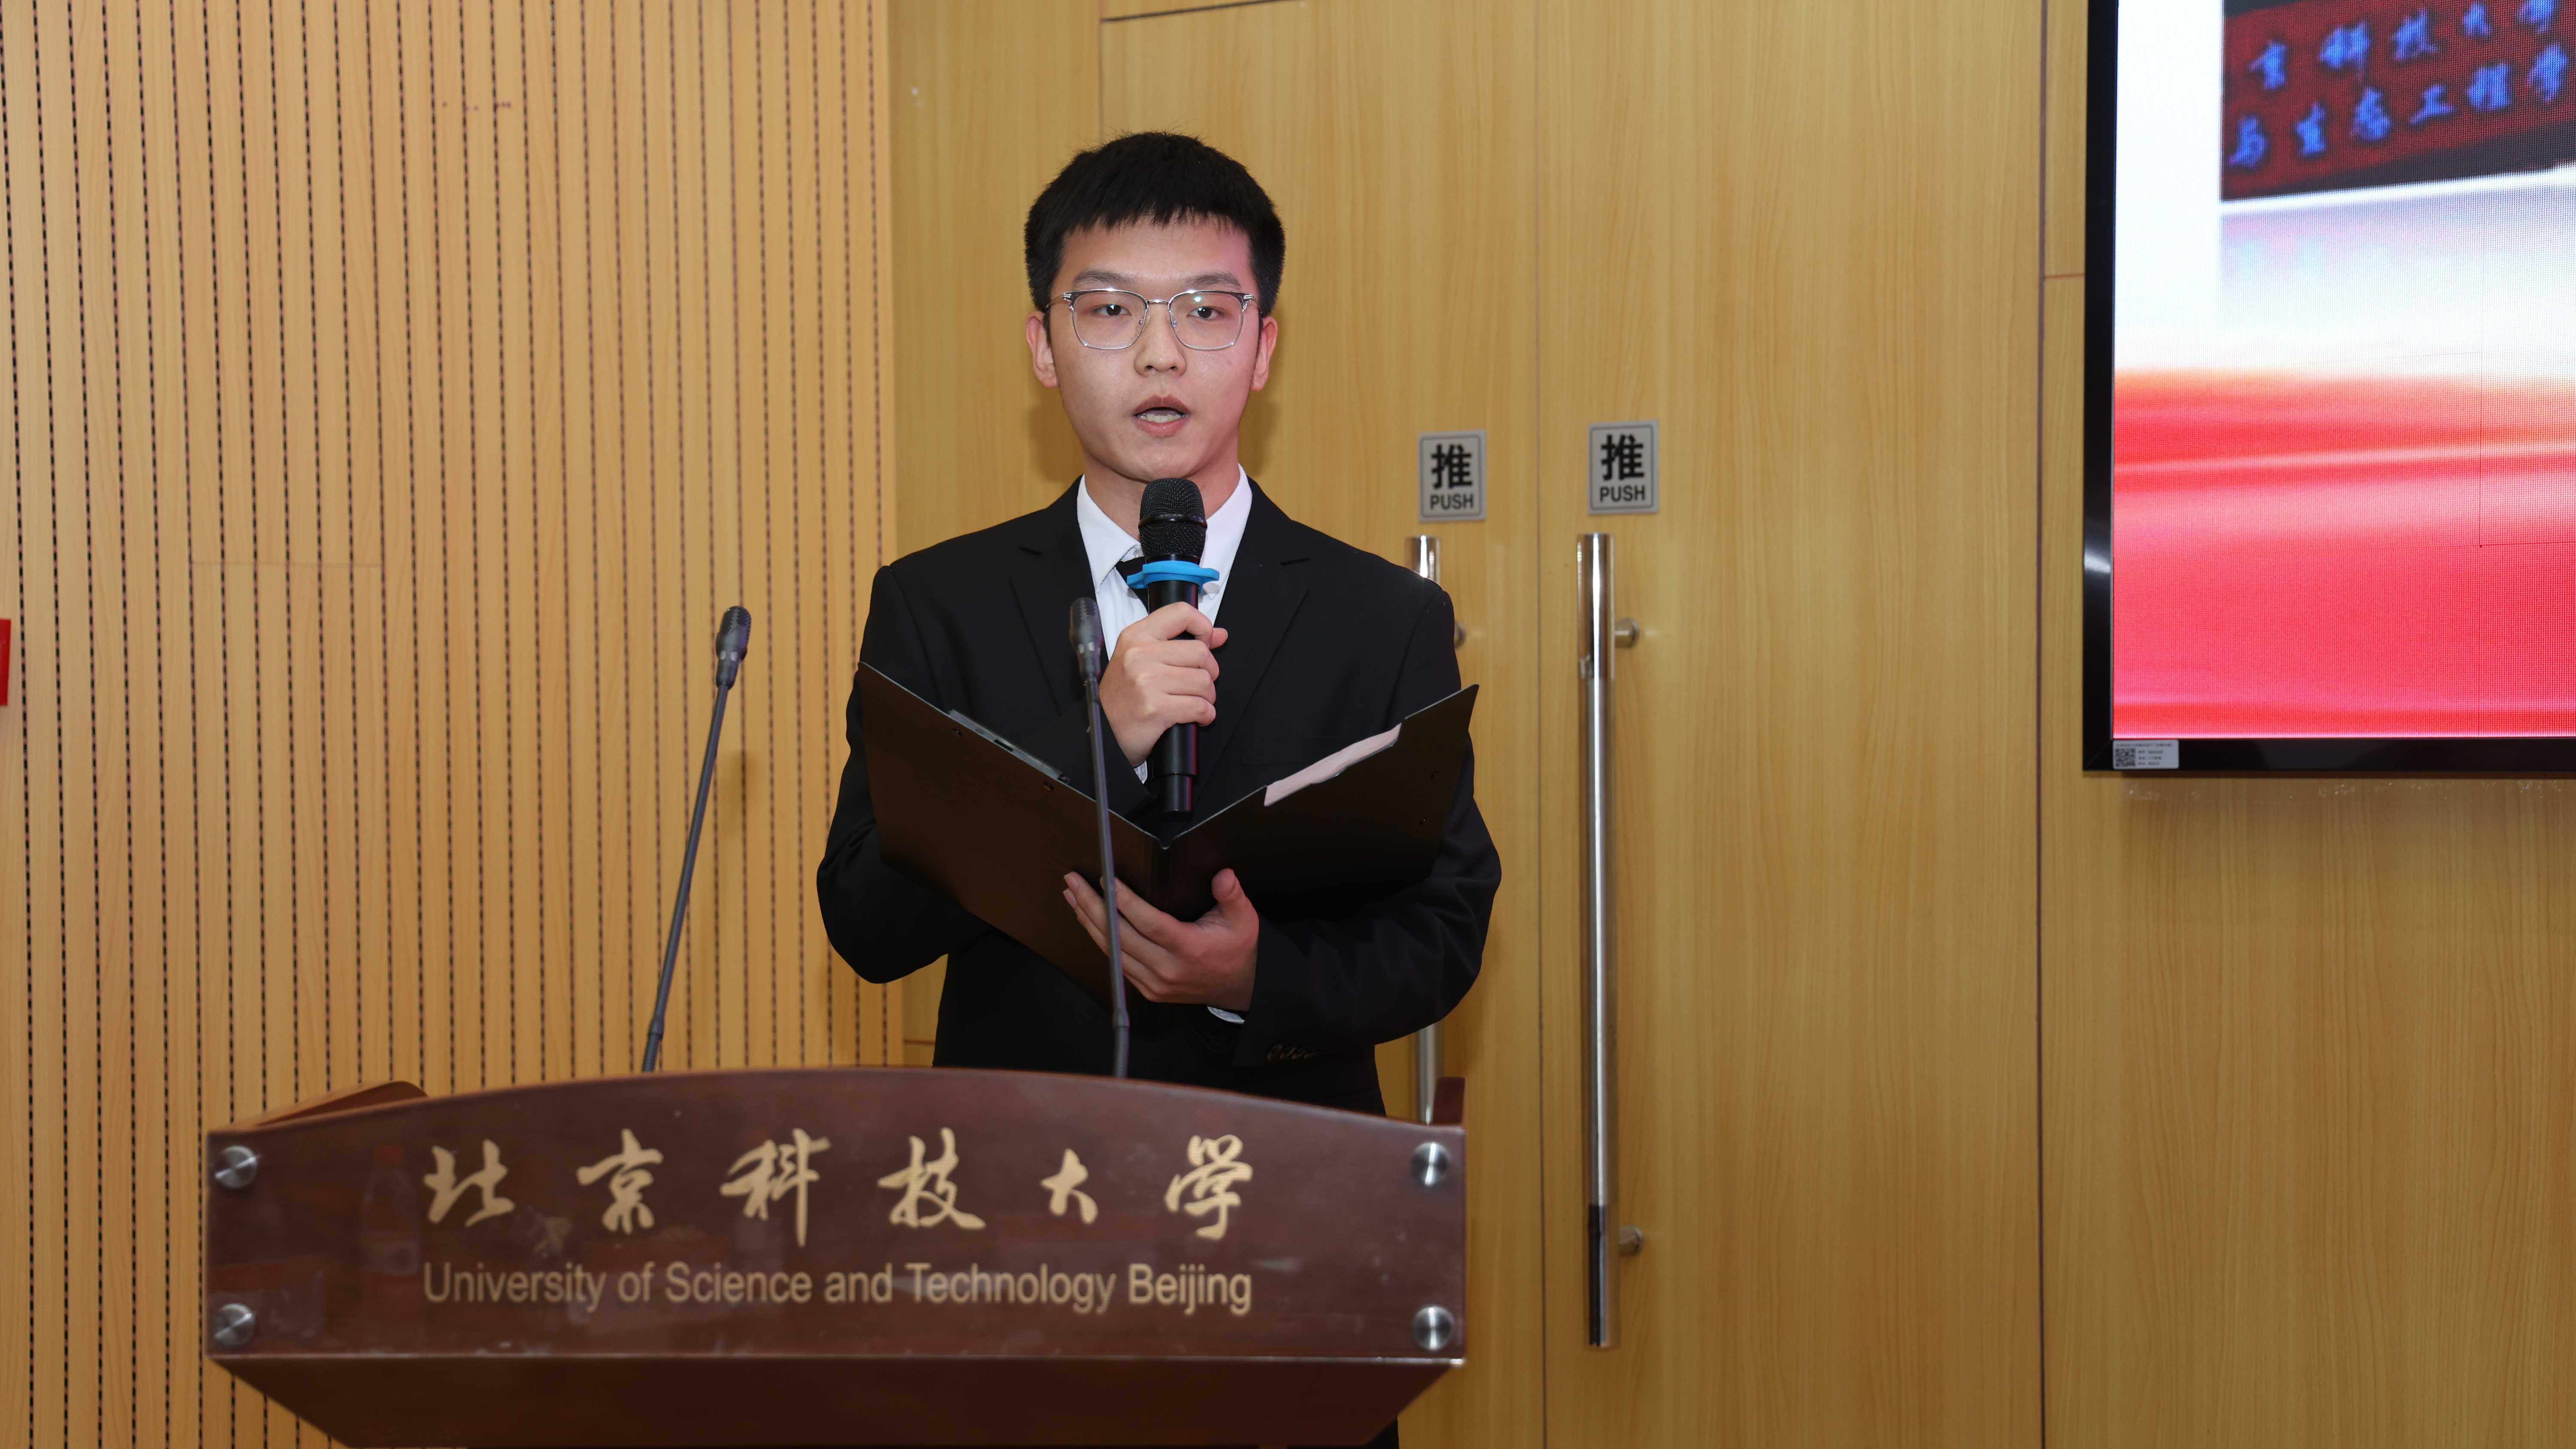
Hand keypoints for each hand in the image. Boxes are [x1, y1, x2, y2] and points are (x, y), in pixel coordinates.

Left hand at [1063, 868, 1258, 1011]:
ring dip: (1089, 922)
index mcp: (1189, 950)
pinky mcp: (1148, 990)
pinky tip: (1089, 921)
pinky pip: (1117, 963)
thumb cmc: (1238, 949)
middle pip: (1121, 937)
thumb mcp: (1244, 918)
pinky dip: (1101, 941)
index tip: (1107, 880)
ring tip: (1073, 896)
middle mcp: (1168, 970)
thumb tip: (1223, 876)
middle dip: (1093, 907)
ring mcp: (1155, 983)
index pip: (1150, 923)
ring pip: (1113, 952)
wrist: (1241, 987)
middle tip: (1074, 882)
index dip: (1126, 902)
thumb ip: (1232, 895)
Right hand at [1098, 603, 1228, 766]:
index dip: (1203, 626)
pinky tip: (1195, 717)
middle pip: (1200, 652)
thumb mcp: (1144, 659)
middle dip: (1209, 672)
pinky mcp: (1155, 708)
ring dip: (1207, 697)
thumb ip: (1180, 642)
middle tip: (1198, 685)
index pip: (1181, 613)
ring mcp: (1146, 681)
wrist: (1105, 732)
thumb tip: (1220, 635)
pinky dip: (1206, 715)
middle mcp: (1139, 655)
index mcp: (1136, 636)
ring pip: (1204, 681)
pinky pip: (1200, 707)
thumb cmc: (1127, 695)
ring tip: (1195, 702)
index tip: (1205, 642)